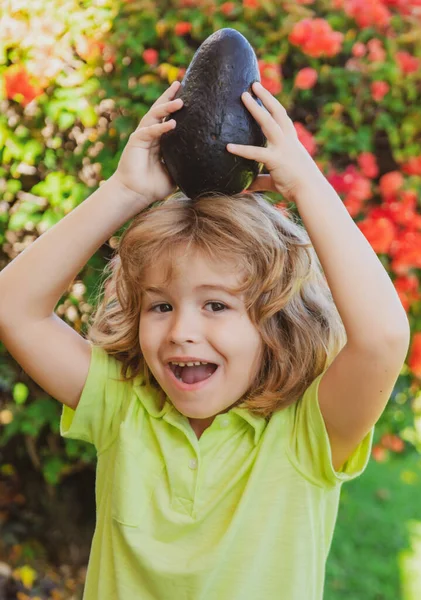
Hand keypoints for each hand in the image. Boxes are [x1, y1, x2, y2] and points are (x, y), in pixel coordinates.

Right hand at [113, 81, 183, 205]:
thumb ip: (187, 164)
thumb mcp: (177, 173)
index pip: (168, 117)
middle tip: (179, 83)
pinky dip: (161, 128)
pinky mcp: (136, 142)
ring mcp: (142, 136)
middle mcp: (150, 134)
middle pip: (160, 110)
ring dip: (166, 107)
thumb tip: (208, 164)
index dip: (175, 105)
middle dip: (169, 96)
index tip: (188, 93)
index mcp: (159, 139)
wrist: (136, 194)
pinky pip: (150, 132)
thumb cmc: (154, 186)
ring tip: (179, 101)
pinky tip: (172, 123)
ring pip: (154, 116)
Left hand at [227, 82, 322, 198]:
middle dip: (265, 97)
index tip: (264, 94)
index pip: (282, 118)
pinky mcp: (276, 160)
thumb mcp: (277, 180)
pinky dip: (241, 149)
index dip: (273, 104)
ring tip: (244, 95)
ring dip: (256, 108)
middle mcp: (288, 140)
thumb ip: (261, 180)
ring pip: (268, 122)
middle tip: (253, 84)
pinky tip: (228, 147)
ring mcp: (283, 148)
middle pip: (277, 112)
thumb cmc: (297, 186)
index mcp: (291, 142)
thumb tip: (246, 186)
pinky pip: (256, 153)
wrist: (311, 192)